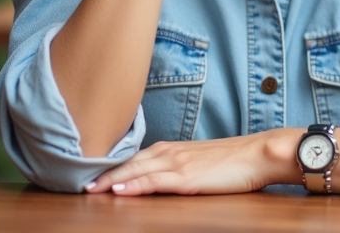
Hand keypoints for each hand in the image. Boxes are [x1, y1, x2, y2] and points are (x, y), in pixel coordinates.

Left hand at [85, 131, 296, 195]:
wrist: (259, 153)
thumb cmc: (235, 160)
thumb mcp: (200, 162)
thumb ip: (178, 168)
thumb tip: (161, 179)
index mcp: (172, 149)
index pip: (134, 158)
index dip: (113, 166)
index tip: (92, 175)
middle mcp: (170, 152)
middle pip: (129, 162)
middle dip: (104, 173)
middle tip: (79, 183)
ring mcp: (177, 163)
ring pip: (136, 170)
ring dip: (111, 179)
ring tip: (90, 188)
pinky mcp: (187, 177)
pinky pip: (154, 181)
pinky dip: (134, 184)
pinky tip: (119, 189)